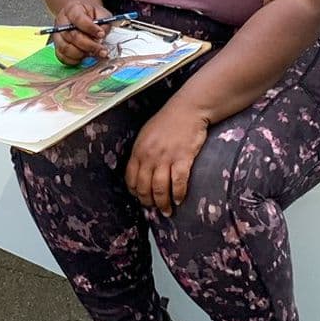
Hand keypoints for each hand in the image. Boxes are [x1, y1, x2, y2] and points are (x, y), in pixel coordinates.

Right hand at [49, 0, 108, 66]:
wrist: (81, 17)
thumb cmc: (91, 16)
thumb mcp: (100, 13)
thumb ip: (104, 22)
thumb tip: (103, 34)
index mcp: (72, 9)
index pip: (78, 19)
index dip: (90, 28)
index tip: (101, 34)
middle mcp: (62, 22)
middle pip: (72, 36)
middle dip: (89, 45)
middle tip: (102, 50)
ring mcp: (57, 35)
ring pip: (66, 48)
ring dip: (81, 54)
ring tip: (92, 53)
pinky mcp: (57, 46)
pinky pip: (62, 57)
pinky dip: (74, 60)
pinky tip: (84, 57)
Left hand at [125, 101, 208, 215]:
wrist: (188, 110)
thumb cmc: (168, 121)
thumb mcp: (147, 135)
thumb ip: (142, 153)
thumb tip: (141, 172)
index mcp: (138, 150)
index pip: (131, 179)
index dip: (135, 192)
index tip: (141, 198)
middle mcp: (149, 156)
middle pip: (144, 187)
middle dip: (148, 202)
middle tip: (154, 208)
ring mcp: (166, 158)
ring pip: (159, 189)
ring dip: (162, 203)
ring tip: (166, 210)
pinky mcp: (183, 158)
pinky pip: (178, 183)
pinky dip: (178, 194)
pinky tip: (178, 200)